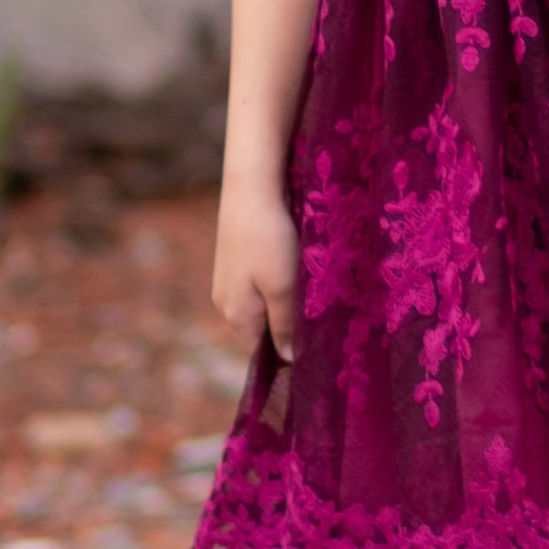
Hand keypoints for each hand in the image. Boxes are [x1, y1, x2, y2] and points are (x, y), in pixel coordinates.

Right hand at [212, 182, 301, 361]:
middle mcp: (226, 302)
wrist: (250, 188)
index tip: (313, 356)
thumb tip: (288, 359)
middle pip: (259, 332)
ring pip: (261, 307)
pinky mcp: (235, 261)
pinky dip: (277, 287)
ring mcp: (228, 281)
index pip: (258, 354)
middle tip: (321, 329)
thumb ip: (284, 325)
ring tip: (312, 301)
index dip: (283, 359)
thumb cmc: (269, 239)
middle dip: (286, 333)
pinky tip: (295, 274)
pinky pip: (258, 287)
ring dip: (284, 308)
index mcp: (237, 315)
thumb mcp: (282, 287)